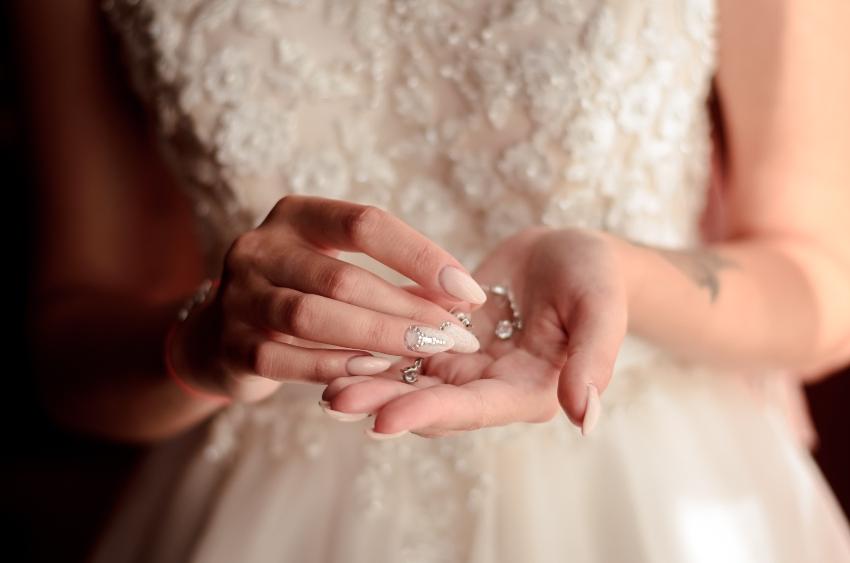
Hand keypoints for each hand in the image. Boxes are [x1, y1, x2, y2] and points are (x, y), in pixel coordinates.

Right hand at [174, 196, 485, 402]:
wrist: (219, 334)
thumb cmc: (301, 294)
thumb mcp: (337, 269)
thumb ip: (391, 279)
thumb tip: (462, 299)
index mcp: (296, 216)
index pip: (365, 224)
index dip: (421, 256)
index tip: (468, 290)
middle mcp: (260, 246)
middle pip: (342, 276)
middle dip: (408, 309)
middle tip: (456, 337)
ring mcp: (237, 295)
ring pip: (312, 317)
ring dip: (376, 338)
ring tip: (425, 354)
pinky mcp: (230, 344)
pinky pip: (285, 359)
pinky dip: (333, 367)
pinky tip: (375, 372)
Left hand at [322, 227, 629, 435]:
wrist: (570, 254)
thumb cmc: (594, 277)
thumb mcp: (600, 309)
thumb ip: (593, 362)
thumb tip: (587, 419)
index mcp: (528, 391)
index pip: (473, 408)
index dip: (429, 413)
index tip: (383, 419)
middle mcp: (490, 388)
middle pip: (430, 402)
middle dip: (383, 401)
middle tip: (335, 400)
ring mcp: (464, 366)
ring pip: (410, 380)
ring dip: (370, 380)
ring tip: (323, 380)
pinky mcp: (444, 341)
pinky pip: (405, 349)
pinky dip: (375, 348)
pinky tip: (336, 344)